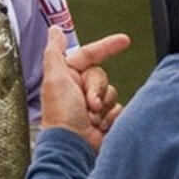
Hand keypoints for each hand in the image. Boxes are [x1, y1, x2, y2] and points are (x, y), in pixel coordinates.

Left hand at [41, 26, 130, 150]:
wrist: (73, 148)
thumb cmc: (61, 117)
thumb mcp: (54, 79)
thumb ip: (54, 51)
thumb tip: (54, 30)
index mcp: (66, 77)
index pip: (89, 55)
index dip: (107, 46)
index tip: (124, 40)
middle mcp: (79, 89)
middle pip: (102, 76)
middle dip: (98, 89)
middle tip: (89, 104)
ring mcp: (92, 106)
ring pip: (112, 92)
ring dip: (104, 106)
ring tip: (92, 118)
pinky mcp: (104, 119)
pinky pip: (118, 109)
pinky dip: (111, 117)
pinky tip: (101, 126)